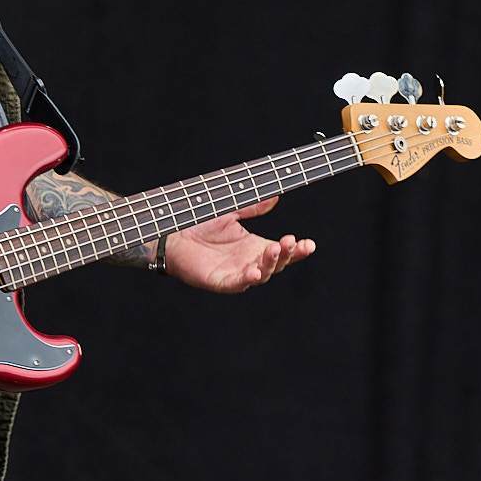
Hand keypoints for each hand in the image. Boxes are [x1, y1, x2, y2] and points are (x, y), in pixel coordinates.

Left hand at [164, 196, 313, 292]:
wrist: (171, 230)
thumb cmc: (199, 222)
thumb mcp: (231, 211)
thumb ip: (253, 207)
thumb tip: (276, 197)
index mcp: (254, 246)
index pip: (282, 251)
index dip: (297, 250)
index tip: (309, 244)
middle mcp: (248, 261)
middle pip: (276, 264)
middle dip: (286, 254)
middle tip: (290, 242)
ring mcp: (235, 273)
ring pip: (261, 275)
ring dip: (270, 264)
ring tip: (274, 249)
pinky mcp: (219, 281)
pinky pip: (236, 283)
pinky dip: (246, 279)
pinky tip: (254, 271)